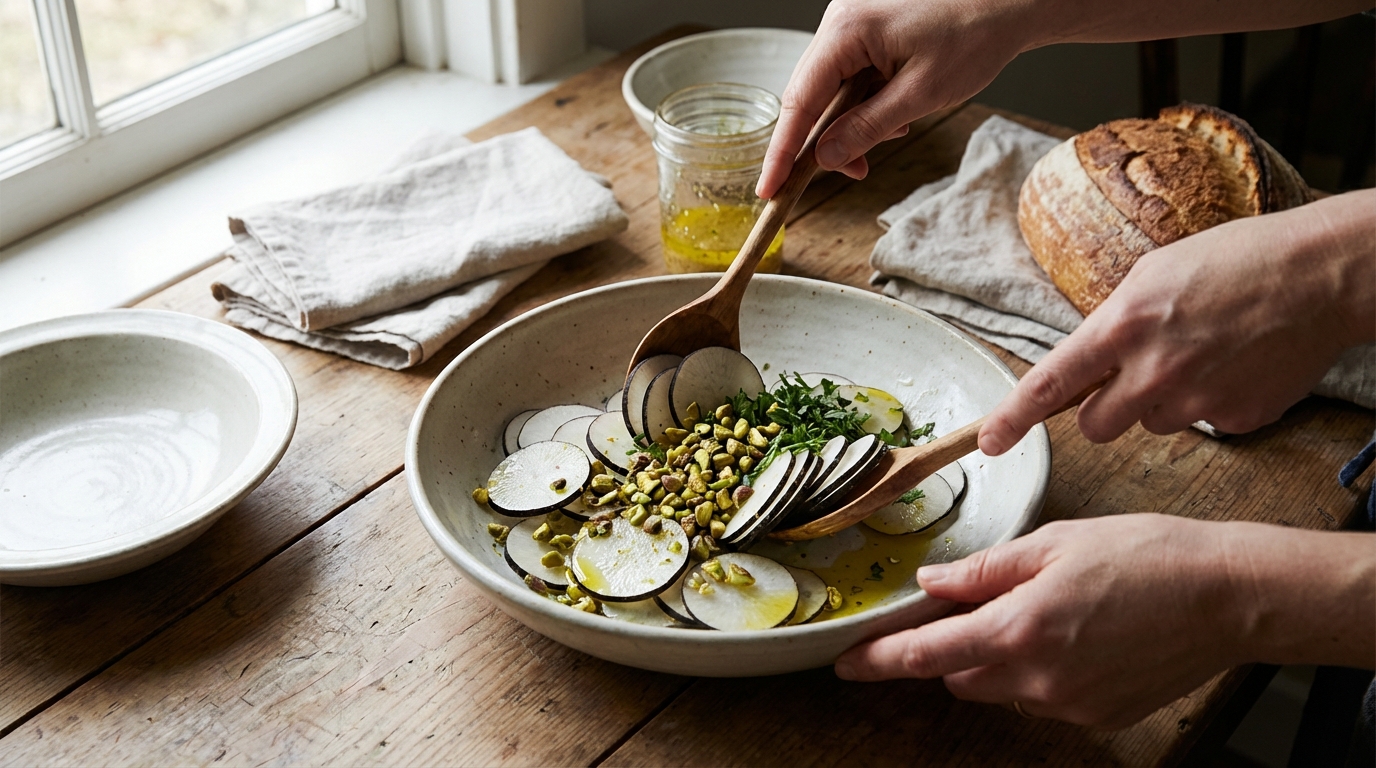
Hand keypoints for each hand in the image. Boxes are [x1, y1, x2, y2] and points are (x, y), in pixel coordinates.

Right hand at [756, 0, 1029, 197]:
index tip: (769, 190)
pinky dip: (867, 103)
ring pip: (832, 88)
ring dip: (853, 122)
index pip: (799, 101)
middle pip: (810, 95)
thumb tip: (825, 157)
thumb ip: (867, 128)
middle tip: (852, 173)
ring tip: (892, 136)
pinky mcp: (867, 28)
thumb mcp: (920, 94)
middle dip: (826, 141)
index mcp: (845, 32)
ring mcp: (851, 22)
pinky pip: (851, 74)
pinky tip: (897, 114)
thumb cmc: (974, 35)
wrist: (1010, 1)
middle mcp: (839, 21)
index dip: (782, 152)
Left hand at [834, 515, 1374, 727]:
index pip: (924, 654)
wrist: (1228, 596)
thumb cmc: (1146, 555)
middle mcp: (1038, 678)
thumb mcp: (1053, 543)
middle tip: (974, 603)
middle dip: (951, 645)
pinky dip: (1038, 671)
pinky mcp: (1098, 717)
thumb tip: (932, 583)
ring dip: (995, 657)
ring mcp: (1069, 704)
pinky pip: (1042, 698)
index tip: (846, 663)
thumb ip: (983, 570)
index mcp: (1019, 628)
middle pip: (958, 674)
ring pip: (999, 688)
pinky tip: (1073, 633)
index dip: (878, 659)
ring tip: (1041, 610)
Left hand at [979, 190, 1375, 453]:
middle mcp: (1152, 371)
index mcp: (1122, 326)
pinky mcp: (1235, 421)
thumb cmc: (1235, 260)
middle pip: (1096, 426)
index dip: (1012, 418)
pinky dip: (1210, 404)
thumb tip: (1088, 361)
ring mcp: (1196, 402)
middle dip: (1106, 407)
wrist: (1321, 274)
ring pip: (1150, 425)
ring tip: (1202, 354)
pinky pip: (1202, 427)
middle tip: (1139, 372)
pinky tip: (1235, 366)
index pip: (1049, 384)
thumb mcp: (1153, 274)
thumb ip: (1113, 323)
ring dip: (1162, 401)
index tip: (988, 442)